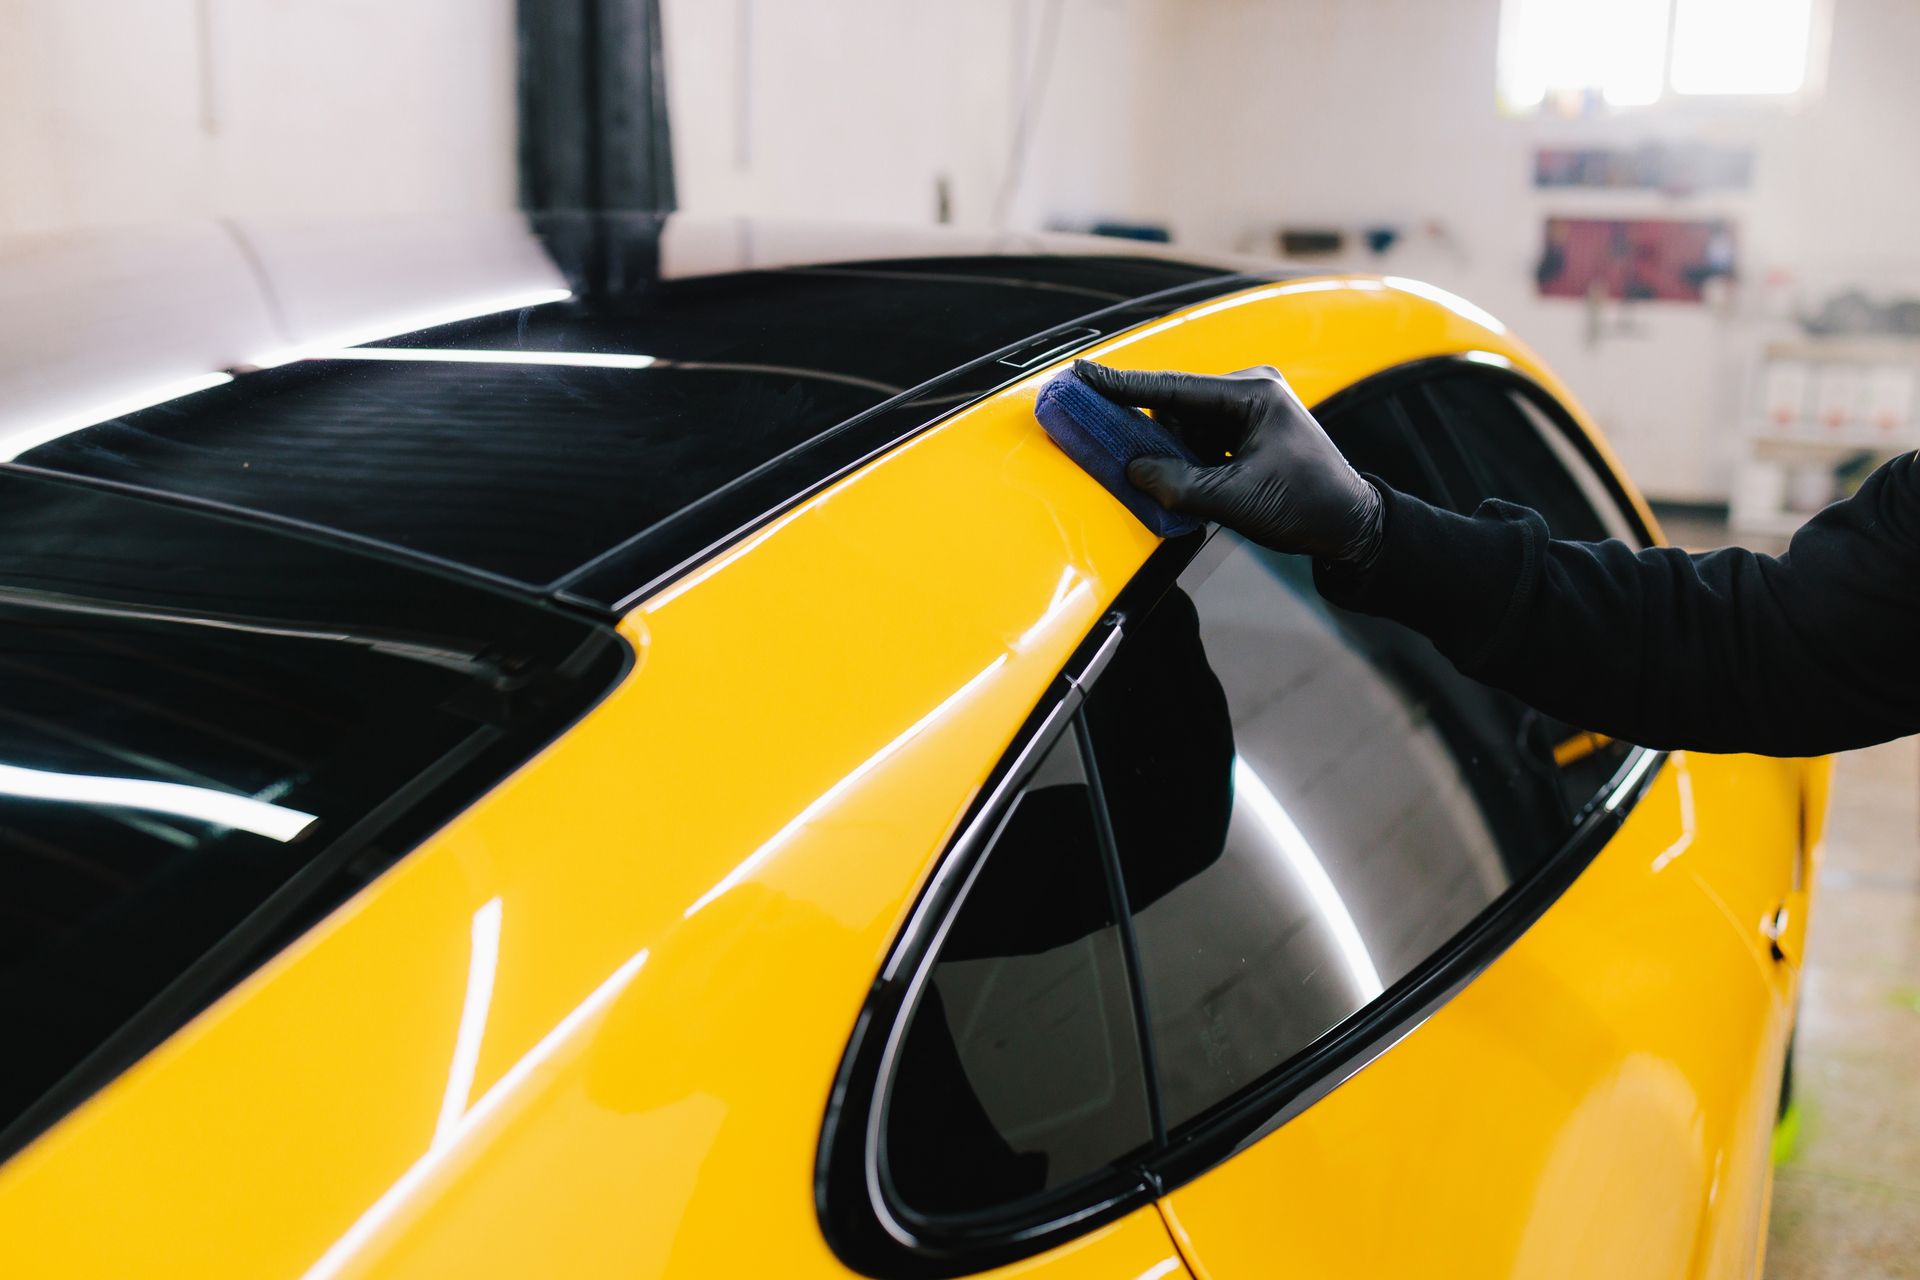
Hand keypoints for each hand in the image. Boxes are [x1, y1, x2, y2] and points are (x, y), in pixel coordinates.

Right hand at [1075, 360, 1384, 565]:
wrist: (1351, 526)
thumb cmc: (1308, 506)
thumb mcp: (1237, 501)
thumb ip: (1180, 486)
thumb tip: (1134, 470)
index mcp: (1253, 394)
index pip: (1174, 387)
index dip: (1123, 384)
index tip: (1082, 374)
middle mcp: (1251, 391)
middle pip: (1177, 406)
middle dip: (1153, 436)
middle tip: (1123, 456)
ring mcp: (1250, 409)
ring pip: (1186, 426)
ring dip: (1175, 455)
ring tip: (1193, 487)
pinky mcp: (1247, 430)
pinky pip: (1200, 438)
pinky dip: (1189, 461)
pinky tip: (1198, 485)